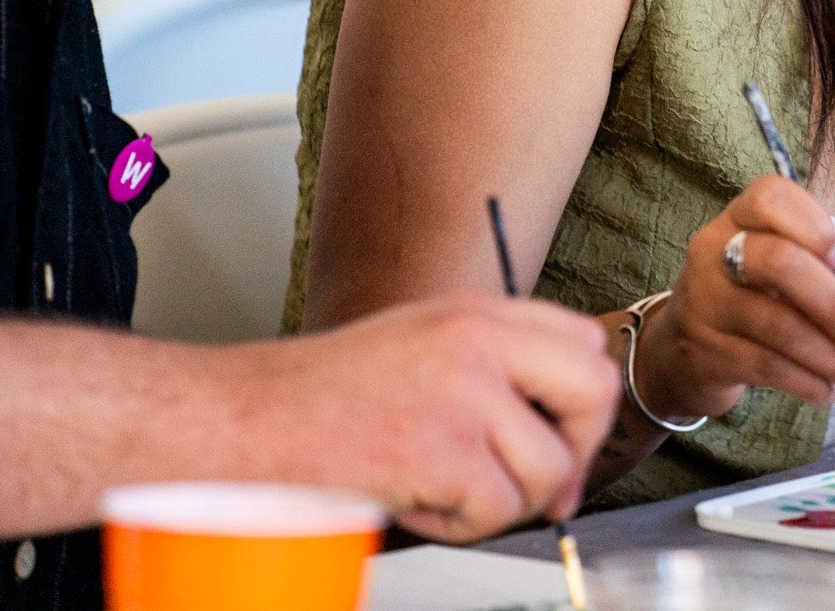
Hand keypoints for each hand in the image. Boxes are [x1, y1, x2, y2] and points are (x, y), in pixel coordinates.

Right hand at [230, 293, 616, 540]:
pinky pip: (497, 508)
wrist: (241, 418)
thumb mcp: (422, 347)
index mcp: (479, 310)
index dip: (584, 406)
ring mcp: (462, 388)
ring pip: (547, 467)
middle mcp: (479, 338)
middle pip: (593, 391)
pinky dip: (460, 525)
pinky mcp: (439, 445)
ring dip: (502, 503)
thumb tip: (561, 436)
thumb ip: (494, 369)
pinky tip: (415, 501)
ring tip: (443, 492)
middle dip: (576, 453)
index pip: (586, 343)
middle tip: (542, 492)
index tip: (561, 446)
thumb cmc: (322, 397)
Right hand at [629, 175, 834, 424]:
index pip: (770, 198)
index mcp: (739, 219)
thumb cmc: (752, 298)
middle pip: (778, 262)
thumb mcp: (792, 274)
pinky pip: (765, 366)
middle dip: (832, 302)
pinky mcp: (702, 351)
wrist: (680, 350)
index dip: (812, 224)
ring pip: (776, 324)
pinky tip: (825, 390)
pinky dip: (806, 381)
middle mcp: (713, 252)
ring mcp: (703, 302)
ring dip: (826, 355)